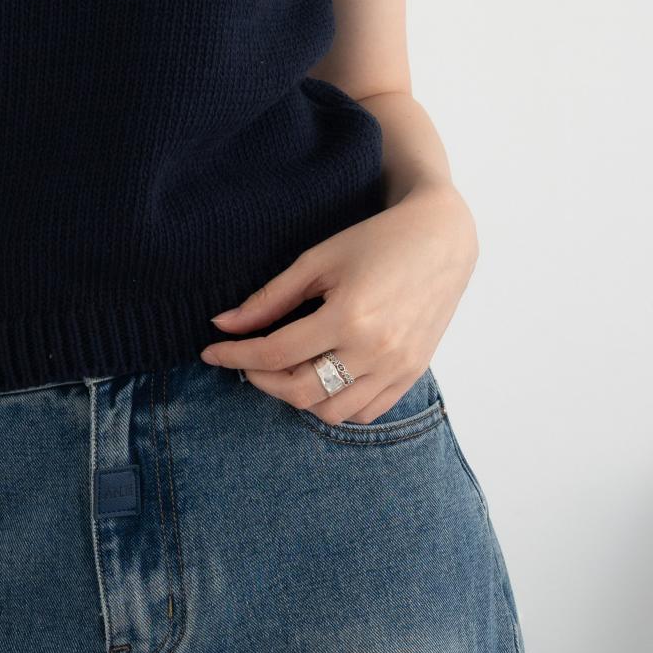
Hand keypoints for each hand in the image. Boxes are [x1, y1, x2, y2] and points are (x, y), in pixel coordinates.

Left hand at [199, 182, 478, 423]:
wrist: (441, 239)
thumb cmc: (377, 240)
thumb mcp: (317, 260)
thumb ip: (270, 298)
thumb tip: (223, 324)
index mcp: (348, 317)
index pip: (275, 354)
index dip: (235, 356)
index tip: (211, 351)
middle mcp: (375, 351)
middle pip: (300, 392)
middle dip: (261, 380)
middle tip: (247, 360)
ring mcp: (397, 368)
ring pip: (331, 411)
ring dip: (298, 396)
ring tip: (285, 368)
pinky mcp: (411, 374)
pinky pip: (365, 412)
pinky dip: (336, 404)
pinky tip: (322, 377)